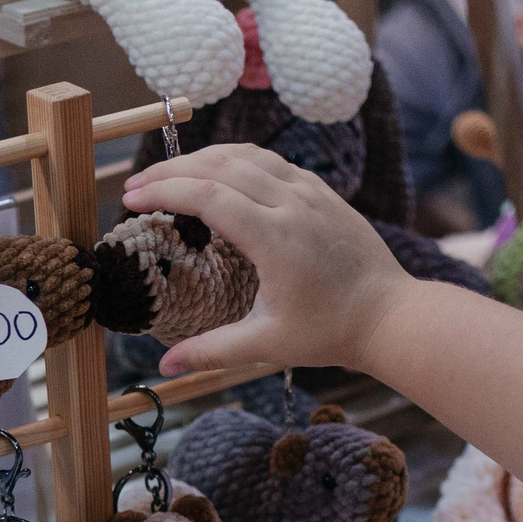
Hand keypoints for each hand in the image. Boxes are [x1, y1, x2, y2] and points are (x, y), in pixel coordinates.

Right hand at [119, 144, 413, 377]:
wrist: (391, 315)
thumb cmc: (332, 332)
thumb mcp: (268, 345)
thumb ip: (213, 351)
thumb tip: (165, 366)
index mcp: (276, 237)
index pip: (207, 196)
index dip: (164, 192)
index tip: (131, 200)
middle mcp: (292, 203)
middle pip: (219, 166)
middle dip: (172, 171)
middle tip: (137, 185)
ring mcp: (310, 191)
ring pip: (246, 155)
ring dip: (202, 158)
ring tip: (169, 175)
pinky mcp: (322, 191)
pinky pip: (271, 161)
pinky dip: (235, 160)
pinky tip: (217, 173)